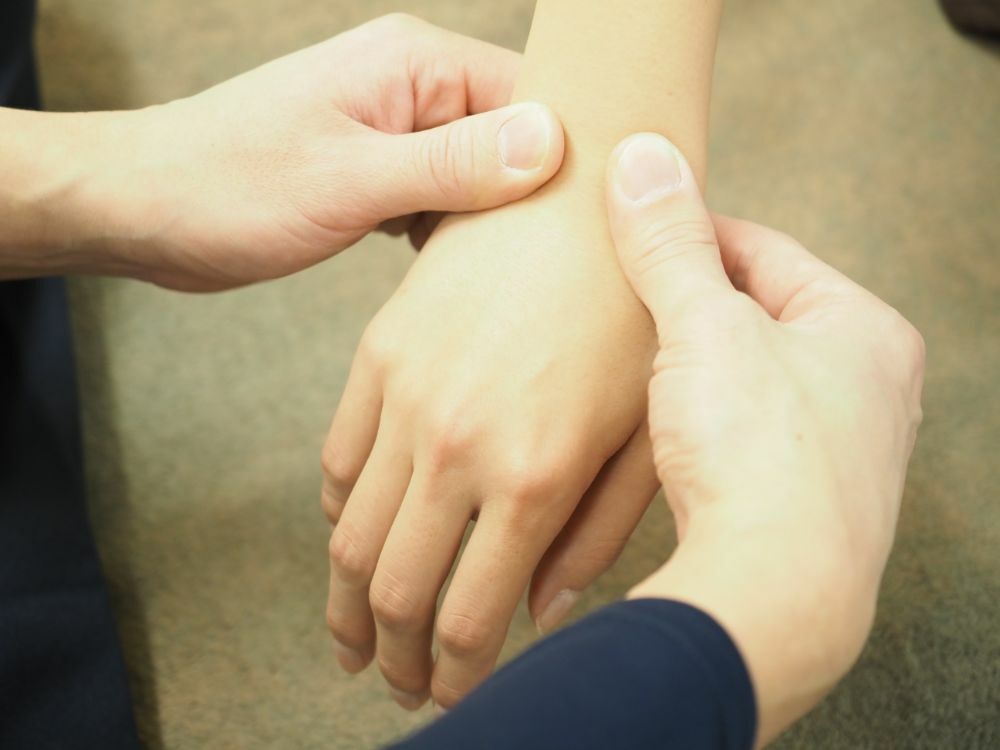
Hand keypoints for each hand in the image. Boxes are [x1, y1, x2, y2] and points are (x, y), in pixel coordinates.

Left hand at [57, 14, 562, 289]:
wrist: (145, 209)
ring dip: (494, 220)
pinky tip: (458, 273)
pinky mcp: (381, 170)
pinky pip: (445, 196)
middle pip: (515, 136)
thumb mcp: (347, 179)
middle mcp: (413, 87)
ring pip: (483, 173)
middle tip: (556, 266)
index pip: (531, 95)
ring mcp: (397, 130)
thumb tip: (550, 143)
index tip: (595, 223)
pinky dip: (455, 232)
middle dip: (533, 198)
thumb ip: (451, 163)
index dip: (569, 156)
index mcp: (414, 64)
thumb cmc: (228, 185)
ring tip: (512, 275)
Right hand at [321, 138, 661, 706]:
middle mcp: (457, 446)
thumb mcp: (648, 425)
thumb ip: (595, 533)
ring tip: (355, 640)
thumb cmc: (639, 308)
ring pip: (350, 536)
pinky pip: (335, 459)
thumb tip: (548, 612)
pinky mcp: (380, 354)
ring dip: (348, 604)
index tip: (455, 694)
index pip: (467, 617)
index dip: (455, 674)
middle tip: (399, 684)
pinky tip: (352, 541)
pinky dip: (339, 517)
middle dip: (395, 659)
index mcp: (534, 476)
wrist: (587, 185)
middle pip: (394, 591)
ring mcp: (408, 397)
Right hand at [605, 134, 924, 743]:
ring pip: (743, 381)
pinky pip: (738, 437)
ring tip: (623, 362)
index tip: (626, 231)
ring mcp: (837, 453)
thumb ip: (669, 245)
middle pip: (753, 316)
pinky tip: (655, 430)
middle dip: (684, 303)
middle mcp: (867, 390)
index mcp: (864, 330)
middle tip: (615, 296)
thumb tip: (642, 155)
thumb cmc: (756, 454)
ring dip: (686, 367)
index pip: (762, 249)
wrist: (772, 598)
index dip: (687, 232)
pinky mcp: (800, 503)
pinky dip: (696, 423)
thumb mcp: (705, 329)